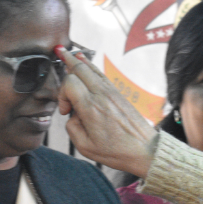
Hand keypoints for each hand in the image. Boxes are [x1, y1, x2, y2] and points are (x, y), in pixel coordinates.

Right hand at [56, 46, 157, 176]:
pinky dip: (90, 67)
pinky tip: (85, 62)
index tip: (65, 110)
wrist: (145, 150)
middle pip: (80, 68)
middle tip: (58, 53)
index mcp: (91, 108)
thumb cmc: (117, 151)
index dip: (61, 94)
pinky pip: (101, 75)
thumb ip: (72, 127)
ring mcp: (112, 92)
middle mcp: (101, 95)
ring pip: (92, 68)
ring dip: (78, 60)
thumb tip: (72, 115)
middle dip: (67, 61)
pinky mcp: (118, 94)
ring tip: (68, 52)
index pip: (69, 83)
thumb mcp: (85, 147)